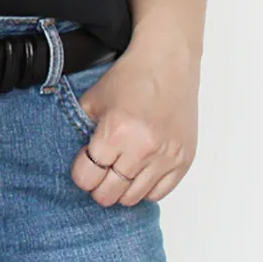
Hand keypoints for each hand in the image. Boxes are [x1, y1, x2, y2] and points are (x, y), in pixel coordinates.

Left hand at [70, 37, 199, 206]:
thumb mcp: (91, 102)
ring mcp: (167, 156)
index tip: (84, 163)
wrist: (167, 63)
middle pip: (109, 194)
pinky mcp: (184, 159)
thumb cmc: (129, 80)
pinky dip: (144, 188)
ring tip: (119, 170)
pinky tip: (138, 171)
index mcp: (116, 132)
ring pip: (132, 198)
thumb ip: (79, 133)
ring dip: (121, 188)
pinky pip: (158, 193)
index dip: (81, 173)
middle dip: (98, 186)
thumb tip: (78, 164)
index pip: (87, 178)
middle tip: (99, 171)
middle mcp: (144, 148)